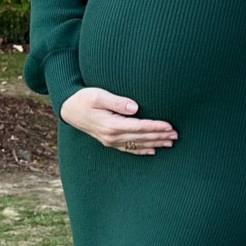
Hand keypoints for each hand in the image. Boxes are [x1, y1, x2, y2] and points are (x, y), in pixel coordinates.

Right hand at [60, 86, 177, 154]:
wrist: (69, 109)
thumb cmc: (84, 98)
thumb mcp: (99, 95)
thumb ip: (117, 101)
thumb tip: (135, 107)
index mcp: (111, 125)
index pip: (139, 127)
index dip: (156, 127)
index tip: (169, 126)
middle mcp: (112, 136)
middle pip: (141, 137)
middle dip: (160, 136)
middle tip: (176, 135)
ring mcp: (110, 141)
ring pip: (137, 144)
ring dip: (155, 143)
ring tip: (170, 142)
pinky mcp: (109, 142)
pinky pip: (129, 148)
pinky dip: (142, 150)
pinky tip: (152, 151)